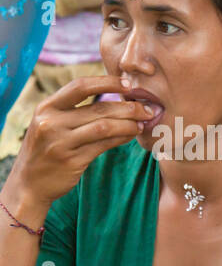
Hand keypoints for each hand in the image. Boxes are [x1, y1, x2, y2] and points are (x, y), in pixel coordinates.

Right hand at [9, 76, 154, 208]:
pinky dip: (122, 138)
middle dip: (128, 107)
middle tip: (147, 109)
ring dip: (129, 124)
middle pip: (98, 108)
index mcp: (46, 107)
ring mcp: (61, 142)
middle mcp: (51, 122)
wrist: (29, 182)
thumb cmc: (47, 148)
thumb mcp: (50, 124)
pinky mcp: (72, 160)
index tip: (129, 84)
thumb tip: (115, 101)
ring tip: (142, 123)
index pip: (80, 86)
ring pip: (104, 126)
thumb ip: (73, 111)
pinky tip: (131, 135)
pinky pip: (104, 145)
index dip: (107, 82)